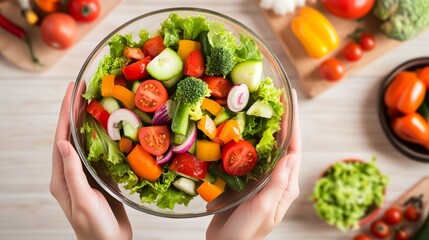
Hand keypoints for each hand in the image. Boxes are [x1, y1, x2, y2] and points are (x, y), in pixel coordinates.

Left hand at [50, 82, 131, 239]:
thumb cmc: (95, 229)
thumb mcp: (82, 201)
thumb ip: (72, 173)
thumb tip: (62, 142)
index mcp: (61, 177)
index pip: (60, 138)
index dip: (65, 113)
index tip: (71, 91)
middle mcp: (70, 172)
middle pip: (71, 134)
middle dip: (76, 110)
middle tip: (85, 87)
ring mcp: (85, 174)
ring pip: (86, 141)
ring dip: (90, 120)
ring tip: (98, 100)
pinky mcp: (99, 177)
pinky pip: (100, 151)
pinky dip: (105, 135)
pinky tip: (113, 126)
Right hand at [206, 89, 300, 239]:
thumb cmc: (246, 232)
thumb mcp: (263, 208)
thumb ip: (278, 183)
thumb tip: (292, 154)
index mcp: (286, 186)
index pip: (294, 148)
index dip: (293, 122)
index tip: (291, 99)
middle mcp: (277, 180)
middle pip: (281, 143)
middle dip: (280, 119)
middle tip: (275, 94)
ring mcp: (261, 180)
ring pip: (265, 147)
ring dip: (264, 126)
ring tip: (258, 104)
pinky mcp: (246, 181)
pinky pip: (248, 155)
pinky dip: (246, 139)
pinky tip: (239, 128)